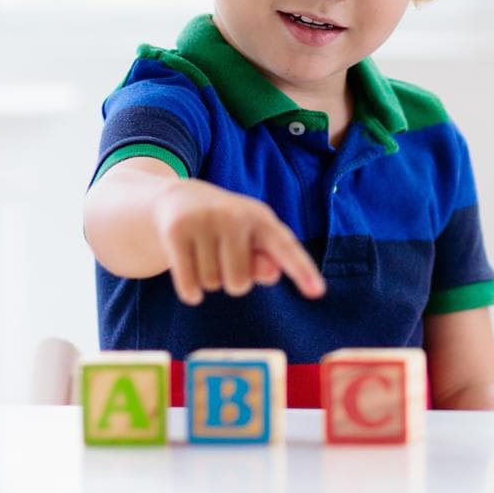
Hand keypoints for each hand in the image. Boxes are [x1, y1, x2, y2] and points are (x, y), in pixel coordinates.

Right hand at [151, 181, 325, 305]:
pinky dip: (190, 291)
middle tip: (220, 254)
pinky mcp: (177, 231)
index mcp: (260, 217)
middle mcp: (234, 215)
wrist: (175, 199)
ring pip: (212, 285)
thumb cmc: (223, 228)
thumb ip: (265, 260)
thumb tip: (272, 272)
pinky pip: (190, 287)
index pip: (285, 247)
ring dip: (208, 280)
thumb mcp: (248, 239)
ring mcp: (204, 221)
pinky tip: (187, 270)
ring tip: (203, 252)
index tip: (318, 293)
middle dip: (230, 280)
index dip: (302, 270)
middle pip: (240, 283)